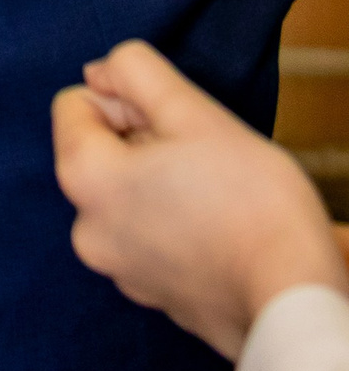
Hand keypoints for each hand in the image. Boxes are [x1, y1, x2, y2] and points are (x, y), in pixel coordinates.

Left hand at [53, 39, 347, 358]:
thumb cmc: (249, 200)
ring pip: (126, 196)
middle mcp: (87, 232)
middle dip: (143, 142)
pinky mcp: (154, 298)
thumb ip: (134, 73)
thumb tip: (98, 74)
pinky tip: (219, 231)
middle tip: (199, 158)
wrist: (296, 298)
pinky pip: (147, 238)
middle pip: (99, 152)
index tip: (172, 125)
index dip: (126, 101)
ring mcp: (120, 273)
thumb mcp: (192, 111)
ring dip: (159, 182)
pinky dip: (173, 224)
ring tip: (213, 196)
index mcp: (85, 180)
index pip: (75, 104)